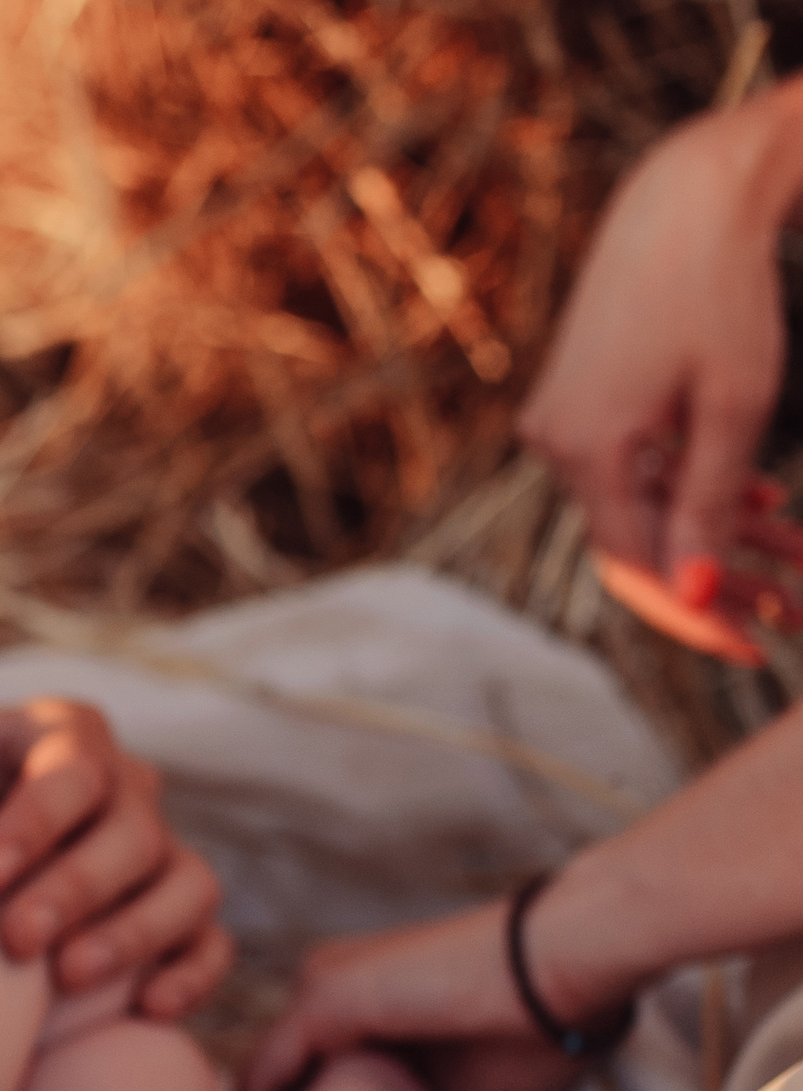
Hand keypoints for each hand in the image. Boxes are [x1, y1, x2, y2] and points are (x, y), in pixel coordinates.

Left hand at [0, 699, 231, 1014]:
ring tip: (68, 977)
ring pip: (186, 885)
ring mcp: (159, 856)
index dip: (35, 820)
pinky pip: (211, 943)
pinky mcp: (180, 921)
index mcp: (61, 738)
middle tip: (14, 940)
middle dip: (76, 887)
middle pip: (132, 832)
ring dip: (136, 931)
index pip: (71, 768)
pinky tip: (147, 1006)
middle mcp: (125, 790)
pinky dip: (192, 972)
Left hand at [242, 904, 593, 1090]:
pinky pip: (269, 1069)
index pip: (295, 1073)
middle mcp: (325, 985)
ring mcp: (320, 986)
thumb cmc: (530, 1031)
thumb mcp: (452, 1090)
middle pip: (273, 1074)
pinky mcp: (326, 998)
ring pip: (265, 1074)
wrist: (563, 965)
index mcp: (355, 999)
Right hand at [520, 80, 802, 662]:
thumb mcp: (735, 407)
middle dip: (716, 581)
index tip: (754, 647)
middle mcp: (558, 443)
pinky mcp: (580, 401)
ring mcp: (563, 421)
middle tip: (788, 613)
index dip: (695, 614)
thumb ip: (710, 507)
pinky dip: (692, 490)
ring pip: (642, 506)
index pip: (635, 564)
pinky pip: (634, 469)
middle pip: (638, 541)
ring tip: (795, 554)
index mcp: (587, 449)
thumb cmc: (721, 290)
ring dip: (717, 535)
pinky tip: (758, 498)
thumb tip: (695, 595)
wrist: (685, 196)